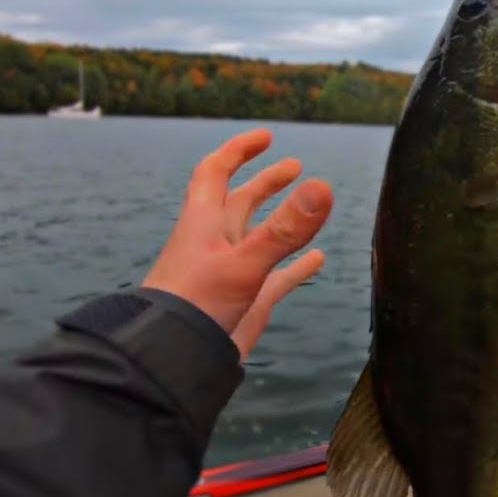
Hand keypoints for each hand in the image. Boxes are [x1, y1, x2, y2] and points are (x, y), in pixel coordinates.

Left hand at [141, 128, 333, 358]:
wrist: (173, 358)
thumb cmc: (198, 303)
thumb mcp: (244, 262)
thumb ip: (285, 229)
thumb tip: (323, 187)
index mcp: (204, 222)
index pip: (216, 172)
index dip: (238, 151)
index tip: (266, 138)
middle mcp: (216, 241)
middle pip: (240, 201)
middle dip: (266, 182)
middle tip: (294, 168)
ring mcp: (231, 271)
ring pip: (259, 236)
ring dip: (282, 220)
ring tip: (311, 205)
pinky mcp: (245, 300)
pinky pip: (276, 276)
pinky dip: (297, 265)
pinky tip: (318, 260)